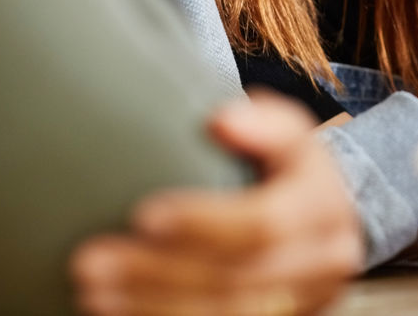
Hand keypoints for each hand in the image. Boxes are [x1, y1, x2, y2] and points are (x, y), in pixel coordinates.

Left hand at [70, 90, 362, 315]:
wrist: (329, 230)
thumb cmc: (291, 173)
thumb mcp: (292, 137)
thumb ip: (265, 124)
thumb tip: (222, 121)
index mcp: (326, 212)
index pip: (265, 223)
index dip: (204, 223)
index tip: (142, 215)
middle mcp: (325, 266)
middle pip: (236, 281)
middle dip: (157, 275)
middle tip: (89, 264)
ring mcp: (307, 306)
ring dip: (152, 309)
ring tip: (93, 294)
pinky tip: (123, 314)